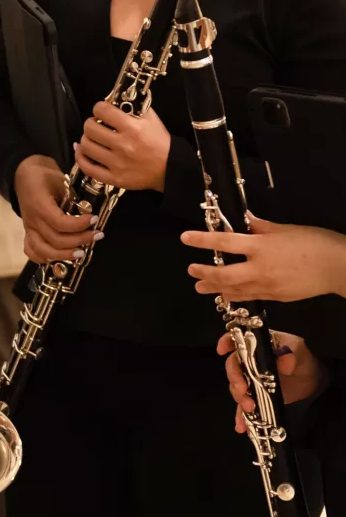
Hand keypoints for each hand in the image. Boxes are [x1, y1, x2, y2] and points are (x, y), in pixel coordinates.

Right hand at [14, 154, 100, 262]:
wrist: (24, 176)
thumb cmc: (45, 177)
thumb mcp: (60, 180)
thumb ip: (72, 197)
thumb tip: (88, 212)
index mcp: (39, 205)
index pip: (60, 223)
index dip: (79, 225)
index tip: (94, 219)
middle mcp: (32, 220)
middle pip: (55, 240)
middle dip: (80, 240)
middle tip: (97, 235)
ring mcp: (29, 229)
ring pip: (43, 251)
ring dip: (64, 255)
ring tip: (81, 252)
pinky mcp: (28, 233)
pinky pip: (32, 252)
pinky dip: (44, 259)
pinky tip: (59, 258)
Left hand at [74, 102, 170, 191]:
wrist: (170, 169)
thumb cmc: (160, 143)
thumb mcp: (152, 119)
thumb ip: (135, 107)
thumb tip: (115, 99)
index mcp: (132, 128)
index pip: (102, 111)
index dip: (99, 108)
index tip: (101, 111)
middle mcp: (123, 145)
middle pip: (89, 129)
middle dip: (90, 123)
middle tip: (96, 125)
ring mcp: (117, 164)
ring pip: (86, 147)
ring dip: (86, 139)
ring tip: (92, 138)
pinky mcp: (114, 178)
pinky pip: (87, 167)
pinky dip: (80, 157)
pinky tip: (83, 151)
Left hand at [183, 216, 345, 301]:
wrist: (338, 267)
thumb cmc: (314, 242)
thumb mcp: (285, 229)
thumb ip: (260, 226)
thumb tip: (243, 219)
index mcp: (261, 246)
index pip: (224, 242)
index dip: (202, 240)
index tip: (185, 238)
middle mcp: (260, 268)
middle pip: (223, 274)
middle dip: (204, 273)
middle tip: (191, 270)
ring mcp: (267, 285)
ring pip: (234, 290)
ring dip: (214, 288)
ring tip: (200, 287)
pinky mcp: (275, 296)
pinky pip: (250, 297)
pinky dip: (236, 295)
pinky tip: (227, 294)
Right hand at [220, 330, 323, 433]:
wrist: (311, 379)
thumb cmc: (302, 359)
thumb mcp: (299, 350)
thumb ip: (292, 353)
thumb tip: (284, 360)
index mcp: (257, 346)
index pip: (237, 341)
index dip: (227, 343)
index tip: (222, 351)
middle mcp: (248, 363)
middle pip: (233, 368)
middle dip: (235, 380)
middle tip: (244, 391)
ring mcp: (250, 381)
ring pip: (236, 388)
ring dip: (240, 399)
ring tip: (250, 409)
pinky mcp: (255, 397)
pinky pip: (244, 407)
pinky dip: (241, 417)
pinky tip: (241, 426)